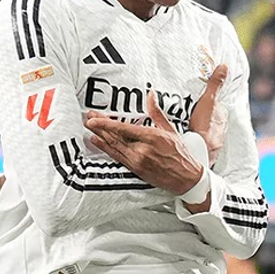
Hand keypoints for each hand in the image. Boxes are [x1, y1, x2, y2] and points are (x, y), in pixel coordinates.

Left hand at [85, 90, 202, 195]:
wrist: (186, 178)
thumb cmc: (180, 154)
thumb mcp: (170, 129)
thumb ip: (156, 111)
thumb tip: (151, 95)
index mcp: (151, 137)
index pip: (123, 129)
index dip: (105, 123)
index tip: (94, 118)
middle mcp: (142, 150)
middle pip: (114, 137)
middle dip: (99, 127)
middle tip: (88, 118)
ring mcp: (137, 161)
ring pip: (113, 147)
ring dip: (100, 137)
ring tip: (90, 128)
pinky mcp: (136, 170)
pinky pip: (117, 157)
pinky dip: (106, 149)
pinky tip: (98, 142)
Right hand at [189, 64, 228, 164]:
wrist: (199, 151)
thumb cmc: (204, 126)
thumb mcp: (208, 101)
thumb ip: (215, 84)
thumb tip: (224, 66)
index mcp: (222, 117)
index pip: (217, 107)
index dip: (208, 104)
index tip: (199, 103)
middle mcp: (221, 130)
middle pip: (212, 120)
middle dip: (204, 117)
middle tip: (191, 114)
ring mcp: (215, 142)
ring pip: (208, 132)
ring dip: (201, 129)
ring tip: (187, 127)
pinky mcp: (208, 152)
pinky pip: (203, 143)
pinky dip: (198, 141)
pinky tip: (189, 140)